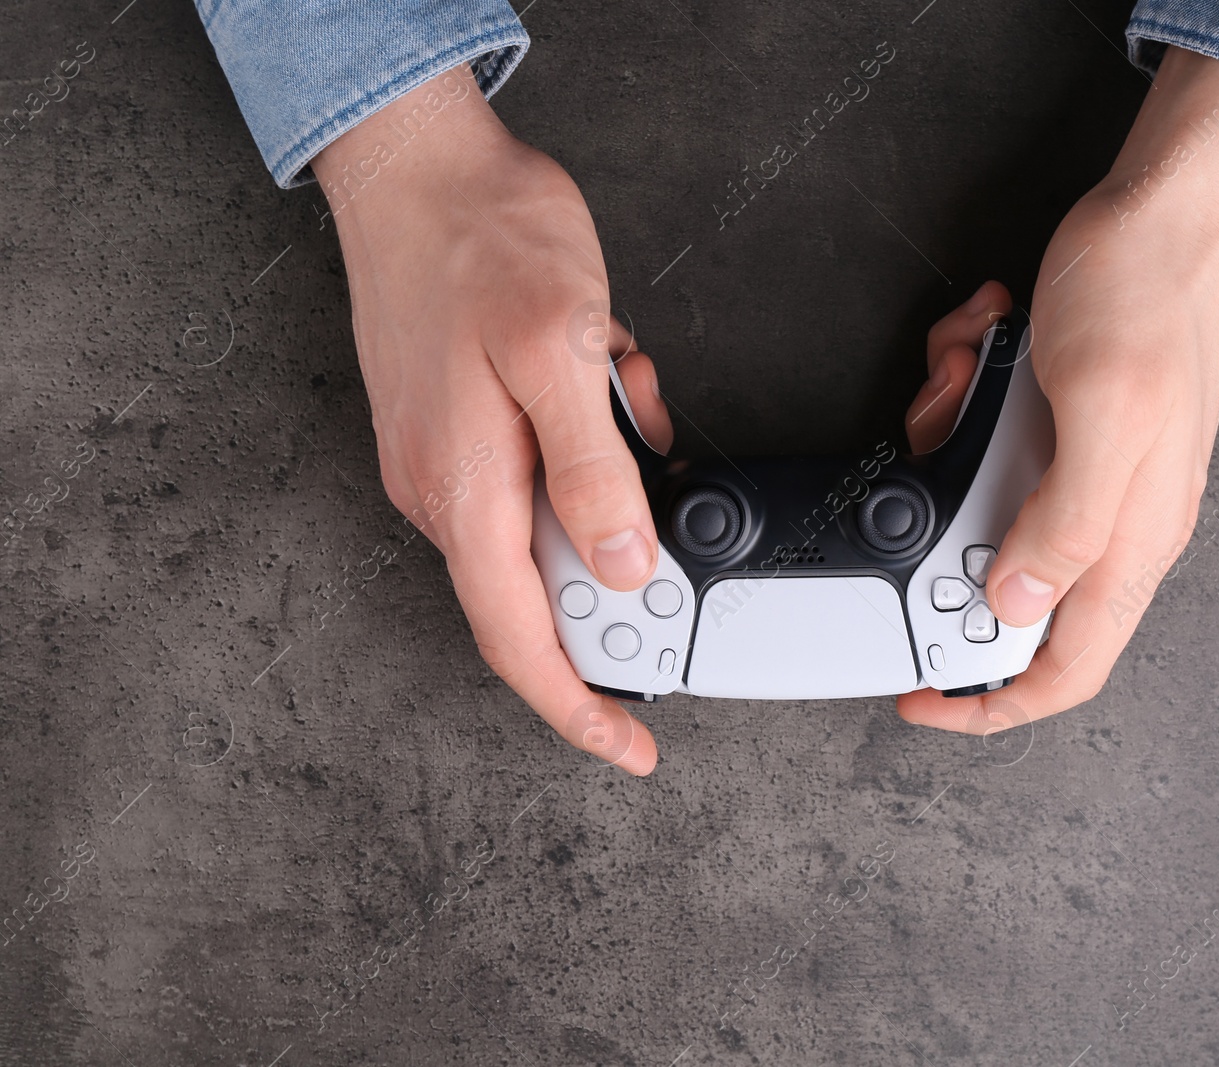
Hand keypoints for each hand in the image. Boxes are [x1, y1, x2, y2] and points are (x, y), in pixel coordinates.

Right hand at [312, 67, 672, 773]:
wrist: (418, 165)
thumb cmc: (481, 242)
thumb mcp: (558, 352)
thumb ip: (593, 470)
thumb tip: (623, 568)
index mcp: (466, 493)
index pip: (523, 640)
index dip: (579, 709)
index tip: (631, 748)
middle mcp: (447, 492)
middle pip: (544, 588)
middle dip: (620, 552)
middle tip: (663, 493)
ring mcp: (450, 460)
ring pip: (556, 513)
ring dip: (613, 469)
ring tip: (623, 380)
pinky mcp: (464, 425)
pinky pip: (547, 463)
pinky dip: (595, 431)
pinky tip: (607, 368)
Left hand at [897, 48, 1218, 732]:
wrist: (1172, 205)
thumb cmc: (1152, 296)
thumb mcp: (1103, 412)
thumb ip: (1067, 520)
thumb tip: (1021, 605)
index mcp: (1132, 538)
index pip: (1067, 668)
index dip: (991, 702)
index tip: (921, 698)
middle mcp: (1112, 518)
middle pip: (1004, 580)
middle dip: (944, 528)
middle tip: (931, 455)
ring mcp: (1086, 469)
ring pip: (982, 503)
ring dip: (950, 441)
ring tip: (960, 377)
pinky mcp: (1062, 424)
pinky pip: (987, 438)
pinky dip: (963, 395)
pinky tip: (980, 343)